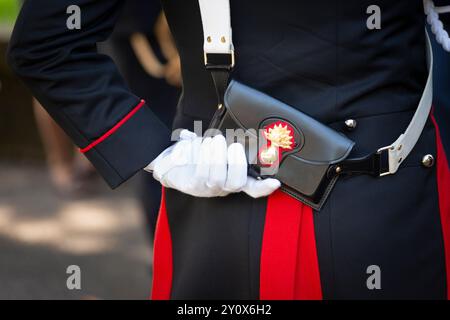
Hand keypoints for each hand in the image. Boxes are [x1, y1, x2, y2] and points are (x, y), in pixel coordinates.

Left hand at [145, 130, 280, 197]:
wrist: (170, 164)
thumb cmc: (197, 155)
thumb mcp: (213, 148)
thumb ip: (225, 142)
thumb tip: (234, 132)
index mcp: (232, 178)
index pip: (252, 188)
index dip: (264, 187)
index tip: (275, 182)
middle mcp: (223, 187)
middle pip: (236, 182)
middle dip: (235, 162)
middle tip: (230, 144)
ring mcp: (208, 189)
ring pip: (217, 177)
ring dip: (216, 155)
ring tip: (212, 141)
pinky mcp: (193, 186)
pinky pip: (200, 173)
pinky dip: (201, 156)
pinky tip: (198, 144)